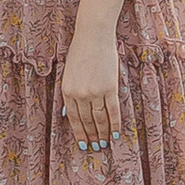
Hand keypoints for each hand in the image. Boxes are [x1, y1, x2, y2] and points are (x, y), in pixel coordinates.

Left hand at [62, 22, 123, 154]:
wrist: (93, 36)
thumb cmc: (80, 52)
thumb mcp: (69, 73)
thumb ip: (70, 93)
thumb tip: (69, 114)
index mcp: (67, 90)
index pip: (73, 118)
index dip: (79, 132)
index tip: (83, 144)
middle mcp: (80, 94)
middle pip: (86, 121)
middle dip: (91, 136)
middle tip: (96, 148)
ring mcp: (95, 92)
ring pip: (100, 119)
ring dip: (103, 134)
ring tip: (105, 144)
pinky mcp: (109, 88)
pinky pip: (113, 111)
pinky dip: (115, 124)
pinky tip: (116, 134)